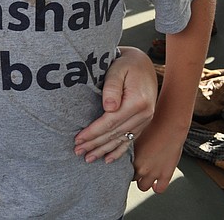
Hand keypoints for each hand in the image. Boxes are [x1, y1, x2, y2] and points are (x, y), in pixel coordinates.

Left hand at [74, 48, 155, 162]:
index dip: (93, 132)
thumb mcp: (117, 69)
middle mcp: (144, 115)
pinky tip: (108, 159)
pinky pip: (130, 140)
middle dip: (95, 144)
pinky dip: (119, 151)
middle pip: (114, 134)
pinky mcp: (143, 123)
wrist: (144, 64)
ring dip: (104, 150)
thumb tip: (108, 107)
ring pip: (121, 140)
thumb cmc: (127, 65)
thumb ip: (112, 87)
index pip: (110, 122)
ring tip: (89, 158)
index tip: (78, 139)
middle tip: (78, 151)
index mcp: (137, 102)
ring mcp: (145, 121)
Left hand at [130, 115, 186, 192]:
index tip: (126, 166)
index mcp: (131, 158)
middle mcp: (141, 168)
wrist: (169, 128)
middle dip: (133, 175)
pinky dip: (156, 188)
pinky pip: (159, 189)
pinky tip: (155, 184)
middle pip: (131, 178)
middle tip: (136, 170)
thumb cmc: (152, 127)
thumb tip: (123, 149)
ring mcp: (153, 173)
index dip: (124, 168)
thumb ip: (128, 147)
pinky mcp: (165, 174)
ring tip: (145, 176)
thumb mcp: (134, 137)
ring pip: (143, 187)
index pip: (122, 170)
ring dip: (143, 182)